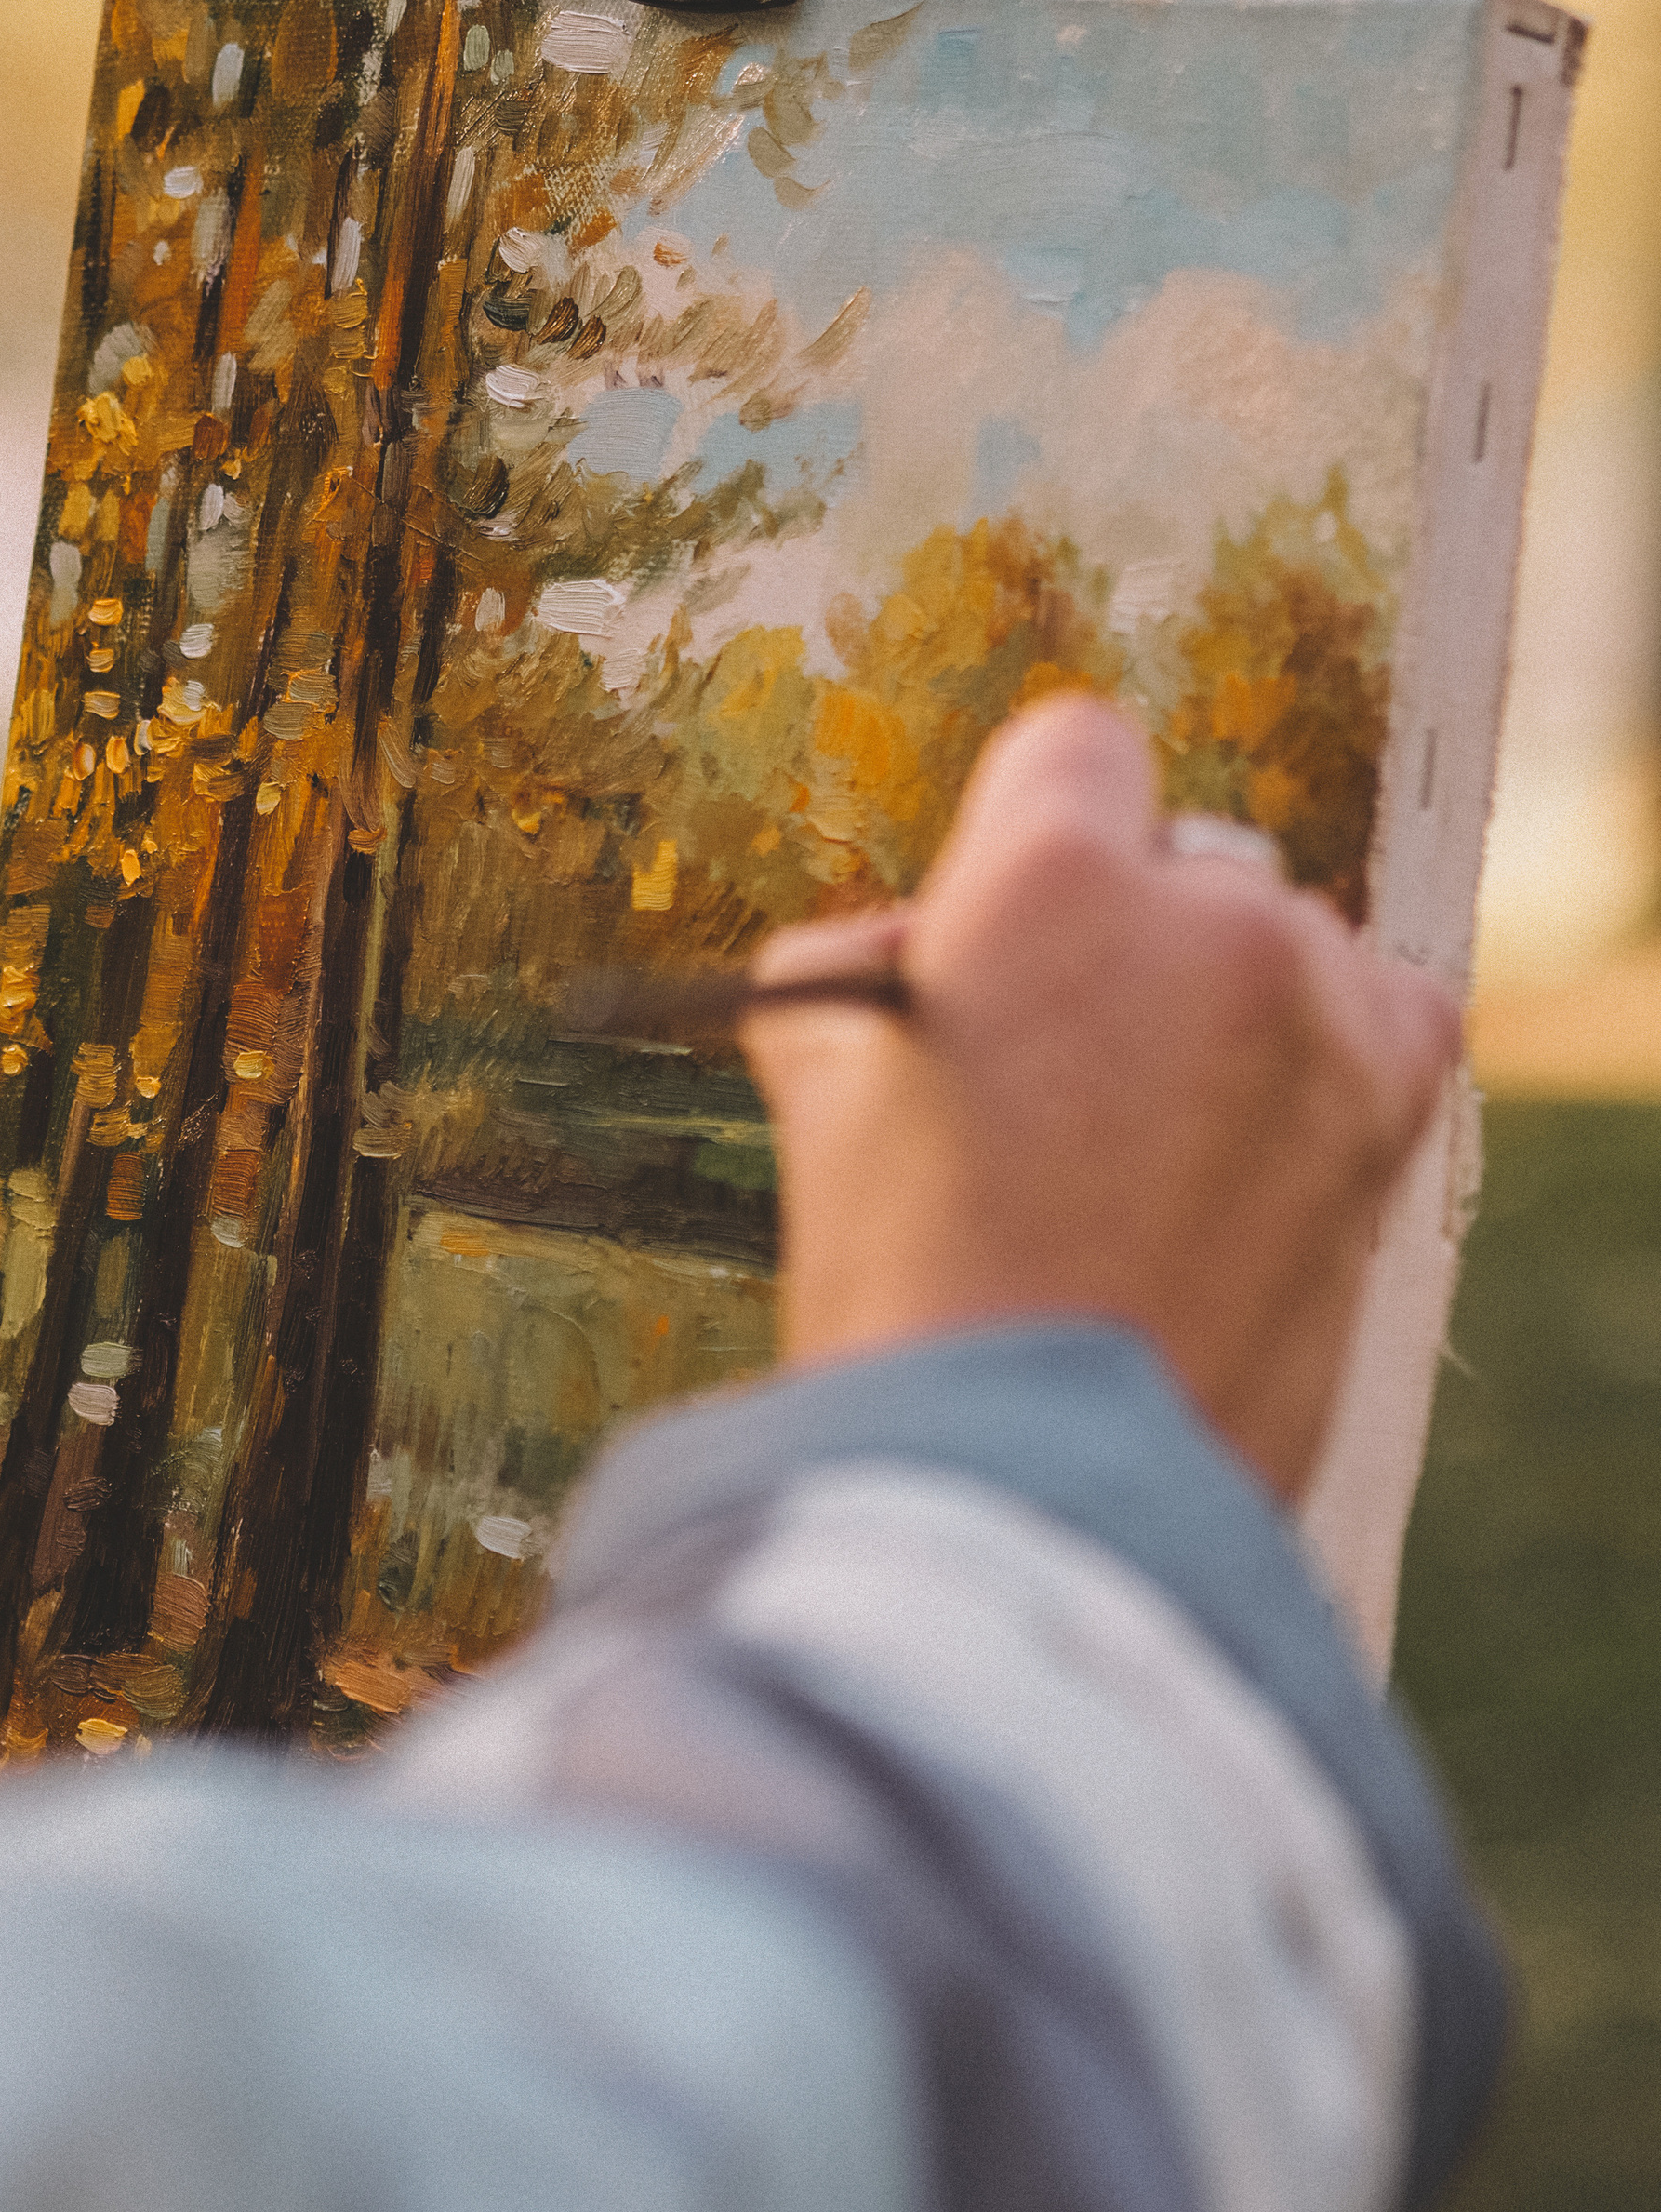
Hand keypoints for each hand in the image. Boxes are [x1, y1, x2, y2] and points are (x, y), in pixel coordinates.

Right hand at [741, 695, 1460, 1503]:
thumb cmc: (903, 1279)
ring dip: (1232, 1006)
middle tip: (1062, 1074)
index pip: (1077, 745)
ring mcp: (1319, 1011)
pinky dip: (1329, 1059)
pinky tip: (1253, 1151)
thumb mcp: (819, 1083)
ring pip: (1287, 945)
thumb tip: (905, 950)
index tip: (1016, 916)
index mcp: (1053, 878)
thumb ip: (858, 964)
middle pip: (1186, 864)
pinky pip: (1382, 1019)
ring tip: (1151, 1149)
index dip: (1036, 826)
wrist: (1029, 1466)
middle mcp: (1211, 913)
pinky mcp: (1391, 1109)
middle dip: (1130, 943)